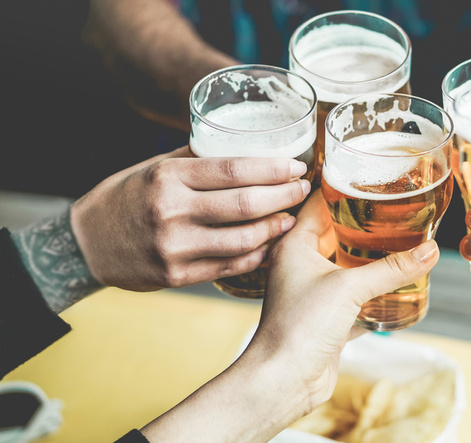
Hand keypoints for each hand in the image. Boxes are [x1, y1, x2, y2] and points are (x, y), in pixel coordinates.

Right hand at [70, 146, 310, 290]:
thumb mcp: (155, 169)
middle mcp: (171, 211)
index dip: (273, 169)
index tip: (296, 166)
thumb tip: (247, 149)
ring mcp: (174, 247)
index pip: (234, 169)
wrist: (87, 242)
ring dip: (275, 228)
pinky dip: (257, 255)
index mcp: (168, 177)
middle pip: (245, 204)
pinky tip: (271, 245)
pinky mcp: (176, 275)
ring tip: (290, 217)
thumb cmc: (128, 197)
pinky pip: (230, 266)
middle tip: (303, 189)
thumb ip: (197, 161)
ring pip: (243, 239)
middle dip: (284, 195)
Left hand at [255, 191, 440, 406]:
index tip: (369, 175)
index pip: (318, 203)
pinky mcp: (327, 317)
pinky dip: (374, 291)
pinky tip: (398, 284)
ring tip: (402, 239)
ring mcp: (314, 292)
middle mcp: (301, 265)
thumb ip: (391, 268)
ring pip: (347, 265)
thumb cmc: (298, 327)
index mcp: (294, 245)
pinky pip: (355, 296)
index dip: (341, 188)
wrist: (284, 380)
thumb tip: (428, 251)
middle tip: (395, 206)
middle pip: (335, 233)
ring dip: (370, 257)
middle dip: (364, 223)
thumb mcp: (349, 288)